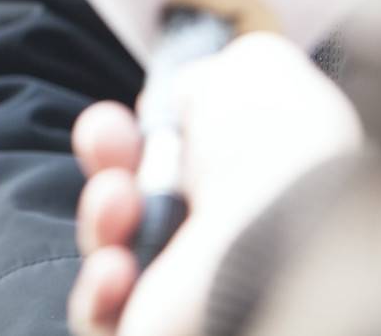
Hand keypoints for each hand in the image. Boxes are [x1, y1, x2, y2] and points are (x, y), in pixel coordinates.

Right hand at [68, 34, 361, 335]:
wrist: (281, 252)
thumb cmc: (275, 160)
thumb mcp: (256, 72)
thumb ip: (214, 74)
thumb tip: (186, 95)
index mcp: (254, 188)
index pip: (180, 165)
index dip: (138, 135)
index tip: (124, 115)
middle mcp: (227, 243)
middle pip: (138, 202)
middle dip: (110, 162)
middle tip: (107, 137)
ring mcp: (193, 297)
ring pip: (113, 253)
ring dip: (103, 217)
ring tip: (121, 203)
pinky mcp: (161, 335)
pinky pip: (101, 317)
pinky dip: (99, 288)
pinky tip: (118, 267)